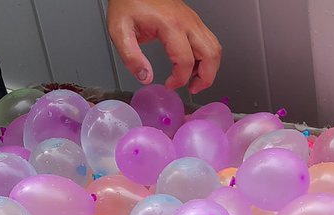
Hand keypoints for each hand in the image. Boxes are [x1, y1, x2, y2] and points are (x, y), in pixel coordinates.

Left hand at [106, 0, 221, 92]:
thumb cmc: (128, 3)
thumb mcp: (119, 30)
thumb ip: (131, 57)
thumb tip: (145, 77)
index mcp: (170, 25)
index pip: (185, 61)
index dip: (179, 79)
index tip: (169, 85)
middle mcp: (187, 22)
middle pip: (211, 55)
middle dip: (205, 78)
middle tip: (192, 88)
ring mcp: (192, 20)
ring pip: (214, 48)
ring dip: (209, 67)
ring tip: (194, 79)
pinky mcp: (193, 20)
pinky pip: (208, 41)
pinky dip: (206, 57)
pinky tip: (192, 64)